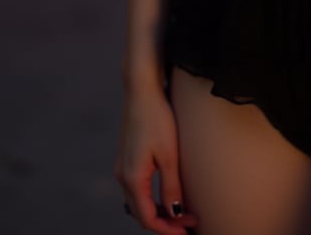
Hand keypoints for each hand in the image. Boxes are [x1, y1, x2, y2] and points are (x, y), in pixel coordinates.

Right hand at [115, 86, 196, 233]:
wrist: (141, 89)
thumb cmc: (157, 118)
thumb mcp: (169, 155)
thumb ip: (171, 187)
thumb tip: (175, 214)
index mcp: (132, 179)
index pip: (148, 218)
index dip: (168, 229)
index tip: (187, 231)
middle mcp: (122, 176)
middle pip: (141, 214)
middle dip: (164, 223)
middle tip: (188, 225)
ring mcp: (122, 167)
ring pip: (138, 202)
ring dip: (157, 212)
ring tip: (181, 213)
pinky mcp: (126, 158)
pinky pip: (136, 189)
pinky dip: (151, 199)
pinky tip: (166, 195)